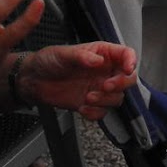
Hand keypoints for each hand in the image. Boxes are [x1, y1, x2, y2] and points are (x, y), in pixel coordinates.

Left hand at [19, 42, 137, 119]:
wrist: (34, 80)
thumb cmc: (49, 60)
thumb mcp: (64, 54)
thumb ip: (81, 56)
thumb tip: (98, 60)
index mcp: (103, 54)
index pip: (126, 54)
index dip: (131, 61)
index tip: (128, 69)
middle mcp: (105, 71)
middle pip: (128, 79)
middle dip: (121, 83)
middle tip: (106, 86)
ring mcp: (99, 88)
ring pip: (117, 98)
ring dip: (105, 100)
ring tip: (88, 97)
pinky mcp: (91, 103)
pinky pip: (102, 112)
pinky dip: (95, 113)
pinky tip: (82, 108)